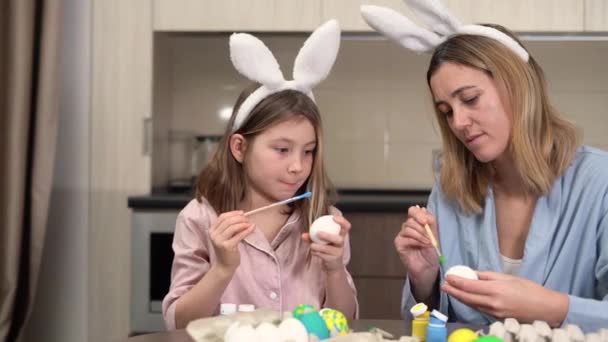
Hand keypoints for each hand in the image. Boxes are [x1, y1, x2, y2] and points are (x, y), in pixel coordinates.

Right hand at [208, 211, 254, 272]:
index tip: (242, 213)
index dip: (233, 213)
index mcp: (212, 230)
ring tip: (250, 224)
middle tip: (248, 219)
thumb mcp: (225, 236)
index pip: (222, 217)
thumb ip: (230, 227)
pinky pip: (238, 235)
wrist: (224, 266)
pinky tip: (252, 229)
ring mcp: (219, 241)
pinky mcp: (226, 246)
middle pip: (228, 220)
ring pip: (233, 227)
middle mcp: (213, 234)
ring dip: (243, 224)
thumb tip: (243, 216)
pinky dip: (246, 231)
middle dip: (240, 218)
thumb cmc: (227, 250)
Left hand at [302, 215, 350, 272]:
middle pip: (339, 239)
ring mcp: (338, 252)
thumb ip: (312, 237)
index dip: (342, 221)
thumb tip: (303, 235)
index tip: (333, 217)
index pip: (346, 227)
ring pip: (328, 249)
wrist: (332, 264)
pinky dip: (316, 253)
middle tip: (318, 233)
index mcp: (341, 235)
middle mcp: (341, 243)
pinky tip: (313, 252)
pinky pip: (324, 256)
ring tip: (312, 245)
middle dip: (328, 236)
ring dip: (318, 246)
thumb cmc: (327, 248)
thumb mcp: (322, 240)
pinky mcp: (333, 260)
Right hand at [395, 206, 439, 279]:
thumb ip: (430, 221)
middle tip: (429, 236)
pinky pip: (405, 237)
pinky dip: (415, 240)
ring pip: (408, 227)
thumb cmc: (431, 253)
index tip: (425, 220)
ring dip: (420, 235)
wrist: (429, 268)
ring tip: (427, 243)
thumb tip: (423, 209)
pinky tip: (422, 245)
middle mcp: (408, 228)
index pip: (413, 211)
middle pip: (411, 219)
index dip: (418, 213)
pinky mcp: (399, 243)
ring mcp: (402, 235)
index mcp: (417, 223)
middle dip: (422, 227)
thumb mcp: (435, 234)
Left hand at [441, 271, 568, 325]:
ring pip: (472, 305)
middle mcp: (493, 303)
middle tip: (444, 285)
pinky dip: (472, 303)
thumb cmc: (530, 290)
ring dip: (460, 298)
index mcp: (496, 289)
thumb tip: (473, 274)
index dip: (456, 281)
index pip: (469, 286)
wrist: (547, 309)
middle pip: (467, 297)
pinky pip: (481, 309)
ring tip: (451, 291)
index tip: (448, 276)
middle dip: (453, 291)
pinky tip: (467, 298)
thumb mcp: (509, 278)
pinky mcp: (497, 319)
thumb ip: (489, 276)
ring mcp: (495, 313)